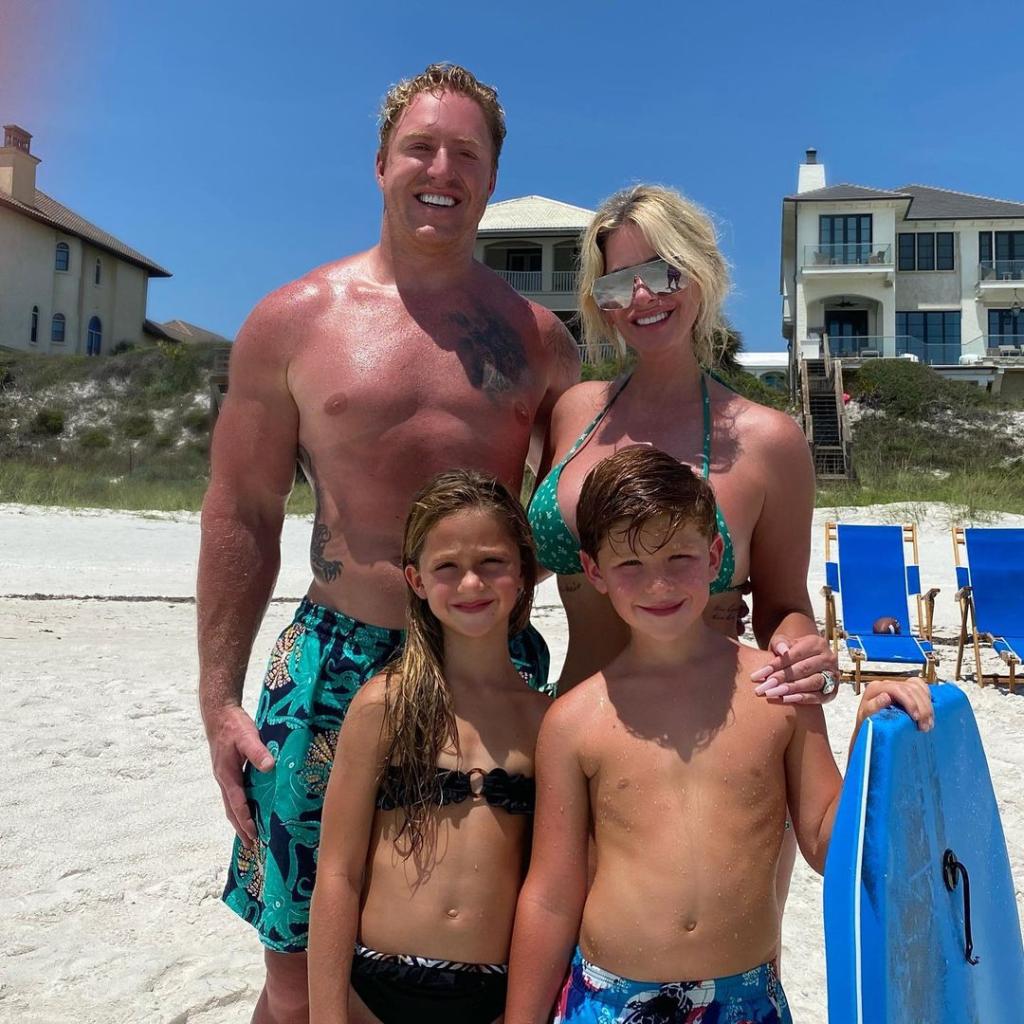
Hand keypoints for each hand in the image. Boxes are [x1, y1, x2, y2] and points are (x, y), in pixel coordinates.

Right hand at [204, 704, 274, 842]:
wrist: (219, 714)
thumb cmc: (233, 725)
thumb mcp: (247, 736)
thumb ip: (257, 751)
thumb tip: (269, 767)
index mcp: (227, 775)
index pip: (237, 804)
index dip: (246, 820)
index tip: (254, 835)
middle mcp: (224, 779)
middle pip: (232, 810)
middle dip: (241, 828)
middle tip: (251, 847)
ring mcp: (226, 776)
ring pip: (232, 804)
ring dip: (240, 820)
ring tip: (249, 836)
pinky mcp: (230, 771)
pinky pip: (235, 795)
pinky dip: (241, 807)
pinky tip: (250, 809)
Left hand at [751, 633, 839, 703]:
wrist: (807, 662)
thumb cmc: (793, 652)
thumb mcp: (785, 642)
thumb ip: (780, 643)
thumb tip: (782, 650)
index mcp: (816, 643)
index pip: (795, 654)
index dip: (776, 665)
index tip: (758, 674)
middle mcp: (828, 658)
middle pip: (803, 669)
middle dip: (781, 678)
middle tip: (763, 687)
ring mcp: (833, 675)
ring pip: (812, 682)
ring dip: (791, 689)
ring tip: (773, 693)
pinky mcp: (833, 691)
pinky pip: (819, 696)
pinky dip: (803, 698)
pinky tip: (786, 699)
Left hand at [858, 677, 933, 730]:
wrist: (867, 726)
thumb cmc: (865, 722)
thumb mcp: (865, 717)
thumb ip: (873, 706)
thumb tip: (885, 697)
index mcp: (876, 688)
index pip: (898, 689)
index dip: (910, 702)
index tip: (916, 718)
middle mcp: (887, 684)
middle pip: (911, 689)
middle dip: (922, 707)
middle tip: (924, 725)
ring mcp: (896, 686)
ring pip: (918, 688)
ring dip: (927, 706)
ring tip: (928, 722)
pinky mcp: (904, 690)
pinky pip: (920, 687)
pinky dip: (927, 698)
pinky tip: (928, 710)